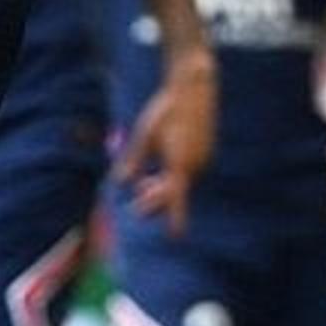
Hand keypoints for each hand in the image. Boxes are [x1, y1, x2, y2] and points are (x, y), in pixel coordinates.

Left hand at [116, 49, 213, 232]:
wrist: (192, 87)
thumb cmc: (164, 110)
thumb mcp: (143, 136)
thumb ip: (132, 161)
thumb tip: (120, 183)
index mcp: (179, 164)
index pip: (176, 199)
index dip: (175, 219)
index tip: (176, 238)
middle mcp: (195, 165)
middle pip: (174, 193)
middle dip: (155, 200)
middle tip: (136, 202)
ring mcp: (203, 158)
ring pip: (182, 182)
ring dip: (163, 186)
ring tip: (145, 182)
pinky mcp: (206, 152)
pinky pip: (188, 171)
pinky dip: (174, 175)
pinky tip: (161, 168)